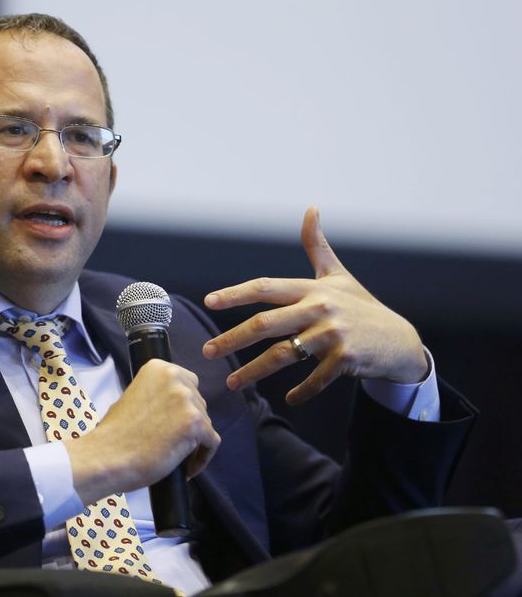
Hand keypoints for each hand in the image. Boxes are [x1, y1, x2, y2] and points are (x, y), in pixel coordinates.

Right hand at [65, 359, 219, 503]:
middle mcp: (175, 378)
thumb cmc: (115, 434)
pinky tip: (187, 469)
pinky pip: (211, 443)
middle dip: (190, 424)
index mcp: (159, 368)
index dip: (183, 407)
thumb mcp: (133, 396)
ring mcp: (186, 399)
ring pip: (206, 424)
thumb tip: (173, 406)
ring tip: (177, 459)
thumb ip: (156, 394)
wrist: (107, 456)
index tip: (173, 423)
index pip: (189, 384)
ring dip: (196, 442)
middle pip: (199, 404)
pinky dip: (202, 458)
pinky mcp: (195, 423)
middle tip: (174, 443)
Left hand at [202, 207, 427, 405]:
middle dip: (232, 339)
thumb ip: (317, 245)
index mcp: (311, 289)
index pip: (265, 288)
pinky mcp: (345, 359)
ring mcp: (332, 335)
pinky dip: (301, 391)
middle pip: (264, 324)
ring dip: (254, 371)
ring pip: (282, 355)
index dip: (235, 293)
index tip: (210, 301)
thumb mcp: (339, 275)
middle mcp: (319, 309)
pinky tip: (289, 399)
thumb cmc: (361, 307)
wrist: (399, 340)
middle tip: (208, 351)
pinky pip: (315, 379)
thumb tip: (311, 209)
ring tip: (233, 382)